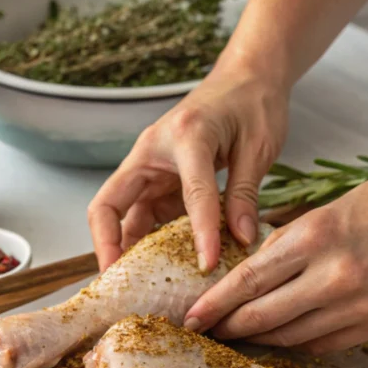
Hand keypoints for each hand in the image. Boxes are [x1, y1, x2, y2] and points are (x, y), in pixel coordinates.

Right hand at [87, 62, 289, 270]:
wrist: (247, 78)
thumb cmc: (253, 102)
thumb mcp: (258, 147)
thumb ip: (246, 194)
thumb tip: (241, 241)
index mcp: (185, 136)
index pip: (189, 193)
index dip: (200, 233)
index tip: (209, 266)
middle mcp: (153, 154)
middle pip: (109, 206)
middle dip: (109, 248)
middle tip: (121, 287)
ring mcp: (151, 170)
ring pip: (124, 218)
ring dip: (127, 252)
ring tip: (139, 289)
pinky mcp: (159, 183)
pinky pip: (145, 219)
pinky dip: (150, 245)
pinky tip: (164, 269)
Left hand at [183, 166, 367, 352]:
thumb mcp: (333, 208)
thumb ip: (292, 240)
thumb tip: (253, 268)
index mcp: (317, 236)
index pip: (250, 279)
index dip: (215, 302)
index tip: (191, 315)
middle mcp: (334, 276)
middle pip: (263, 316)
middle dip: (228, 327)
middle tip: (204, 332)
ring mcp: (357, 306)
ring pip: (290, 335)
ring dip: (258, 338)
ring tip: (235, 336)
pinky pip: (322, 343)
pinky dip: (295, 342)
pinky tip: (278, 339)